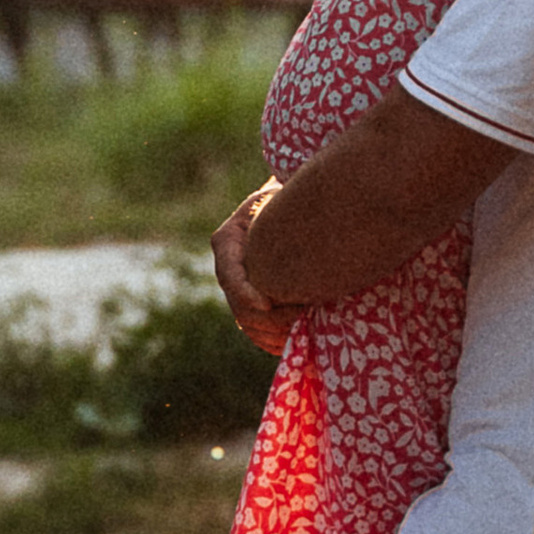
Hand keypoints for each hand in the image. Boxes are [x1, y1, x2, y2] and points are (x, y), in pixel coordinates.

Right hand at [211, 181, 301, 357]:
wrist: (289, 204)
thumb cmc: (291, 193)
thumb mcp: (283, 192)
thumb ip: (281, 202)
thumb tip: (295, 208)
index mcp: (228, 240)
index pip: (229, 274)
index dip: (245, 294)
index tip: (267, 304)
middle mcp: (228, 266)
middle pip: (239, 306)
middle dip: (269, 320)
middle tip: (302, 320)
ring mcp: (239, 286)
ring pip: (247, 323)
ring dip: (273, 333)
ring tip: (305, 332)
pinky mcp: (252, 301)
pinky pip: (257, 330)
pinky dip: (274, 340)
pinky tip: (297, 341)